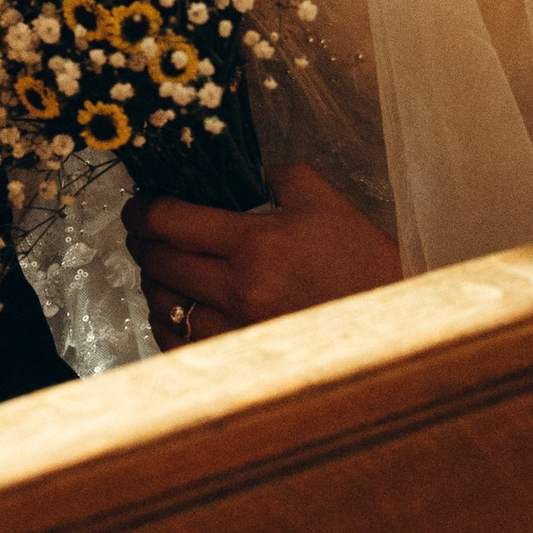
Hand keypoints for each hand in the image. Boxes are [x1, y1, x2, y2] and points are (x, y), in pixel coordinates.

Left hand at [124, 161, 401, 349]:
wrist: (395, 319)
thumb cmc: (362, 258)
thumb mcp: (321, 199)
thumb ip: (276, 174)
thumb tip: (241, 171)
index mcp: (255, 243)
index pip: (171, 223)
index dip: (142, 211)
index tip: (137, 207)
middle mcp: (241, 290)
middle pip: (159, 264)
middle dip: (142, 244)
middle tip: (142, 232)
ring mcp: (239, 331)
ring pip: (165, 308)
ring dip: (153, 285)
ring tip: (158, 270)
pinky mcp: (243, 360)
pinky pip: (183, 346)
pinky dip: (171, 325)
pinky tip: (177, 310)